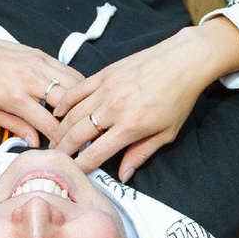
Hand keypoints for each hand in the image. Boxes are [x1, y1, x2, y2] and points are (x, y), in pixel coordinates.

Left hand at [0, 27, 82, 145]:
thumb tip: (33, 142)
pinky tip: (77, 94)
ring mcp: (38, 64)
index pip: (49, 124)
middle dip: (75, 121)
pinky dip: (76, 83)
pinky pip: (67, 70)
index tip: (64, 147)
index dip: (60, 139)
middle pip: (67, 103)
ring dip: (80, 101)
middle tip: (77, 132)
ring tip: (81, 115)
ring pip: (73, 85)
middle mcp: (30, 80)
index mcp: (16, 98)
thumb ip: (15, 127)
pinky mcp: (41, 55)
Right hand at [52, 18, 238, 180]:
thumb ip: (141, 154)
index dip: (80, 167)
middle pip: (76, 134)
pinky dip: (64, 104)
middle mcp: (113, 108)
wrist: (183, 61)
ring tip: (55, 140)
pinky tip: (58, 113)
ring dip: (60, 130)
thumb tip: (124, 176)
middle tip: (56, 158)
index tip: (72, 174)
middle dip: (63, 150)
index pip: (95, 154)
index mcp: (130, 127)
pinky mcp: (103, 74)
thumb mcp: (166, 134)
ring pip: (72, 114)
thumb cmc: (178, 98)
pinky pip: (76, 91)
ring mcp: (105, 89)